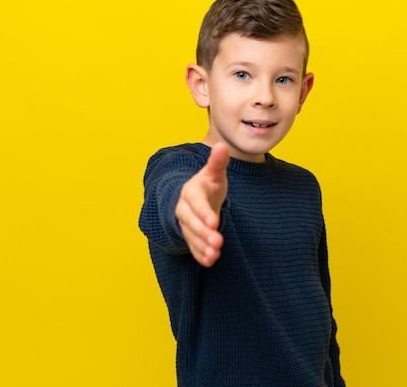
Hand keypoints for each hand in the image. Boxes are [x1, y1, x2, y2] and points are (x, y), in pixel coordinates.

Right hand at [175, 142, 229, 266]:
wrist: (197, 196)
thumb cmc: (208, 184)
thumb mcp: (214, 173)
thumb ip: (218, 162)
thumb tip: (222, 146)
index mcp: (191, 192)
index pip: (196, 203)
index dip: (204, 213)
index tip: (215, 223)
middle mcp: (185, 209)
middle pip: (191, 223)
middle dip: (203, 233)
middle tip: (217, 243)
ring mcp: (186, 224)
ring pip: (191, 237)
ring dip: (202, 247)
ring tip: (214, 255)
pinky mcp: (190, 236)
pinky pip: (192, 247)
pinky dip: (200, 254)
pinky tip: (210, 261)